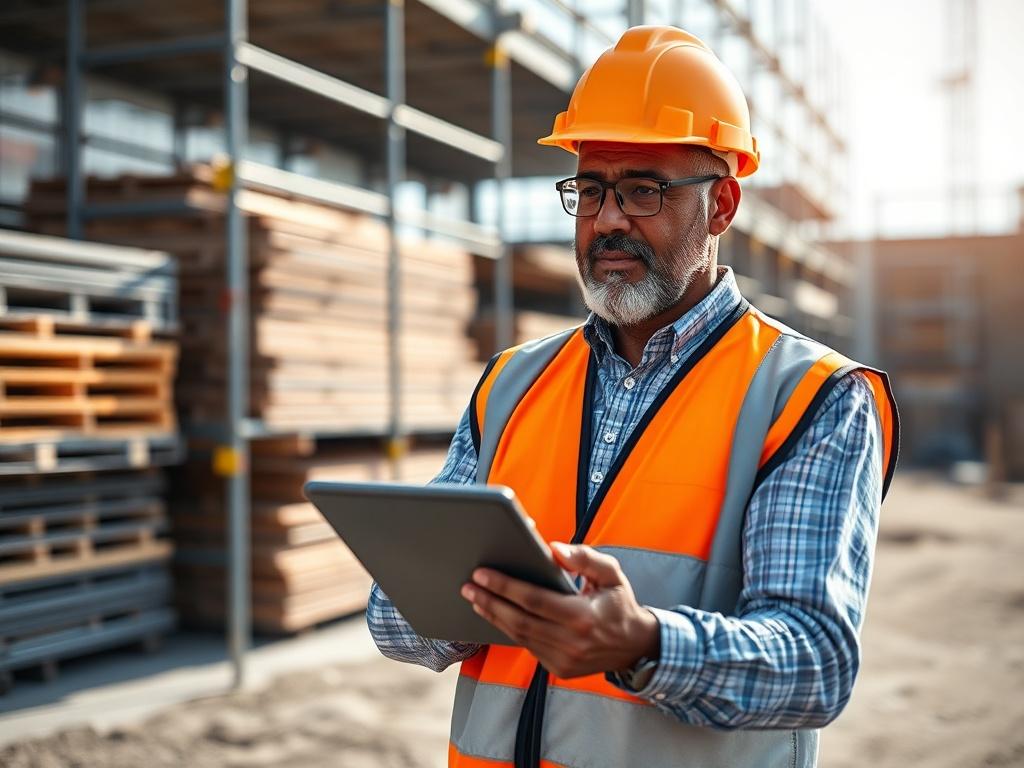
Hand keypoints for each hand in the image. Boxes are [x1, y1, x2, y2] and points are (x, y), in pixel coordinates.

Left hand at [460, 542, 659, 678]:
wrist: (636, 646)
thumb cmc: (620, 604)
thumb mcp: (611, 574)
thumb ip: (584, 558)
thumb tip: (553, 548)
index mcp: (583, 617)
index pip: (534, 600)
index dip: (505, 586)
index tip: (482, 573)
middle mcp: (571, 642)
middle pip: (519, 621)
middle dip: (490, 601)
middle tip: (469, 586)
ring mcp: (564, 660)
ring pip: (519, 636)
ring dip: (494, 616)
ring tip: (475, 598)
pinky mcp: (558, 668)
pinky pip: (527, 646)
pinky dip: (509, 629)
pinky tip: (496, 614)